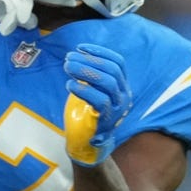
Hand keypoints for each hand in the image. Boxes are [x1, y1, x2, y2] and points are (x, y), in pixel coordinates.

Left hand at [63, 43, 131, 165]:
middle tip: (68, 58)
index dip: (99, 52)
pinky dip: (83, 89)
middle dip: (88, 61)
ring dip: (85, 71)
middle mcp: (124, 95)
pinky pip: (99, 100)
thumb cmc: (84, 114)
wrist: (85, 143)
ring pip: (107, 82)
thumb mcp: (88, 89)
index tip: (80, 48)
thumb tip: (77, 55)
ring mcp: (118, 108)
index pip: (118, 62)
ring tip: (67, 67)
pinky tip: (69, 84)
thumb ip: (88, 75)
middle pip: (112, 70)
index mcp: (121, 86)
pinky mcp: (108, 119)